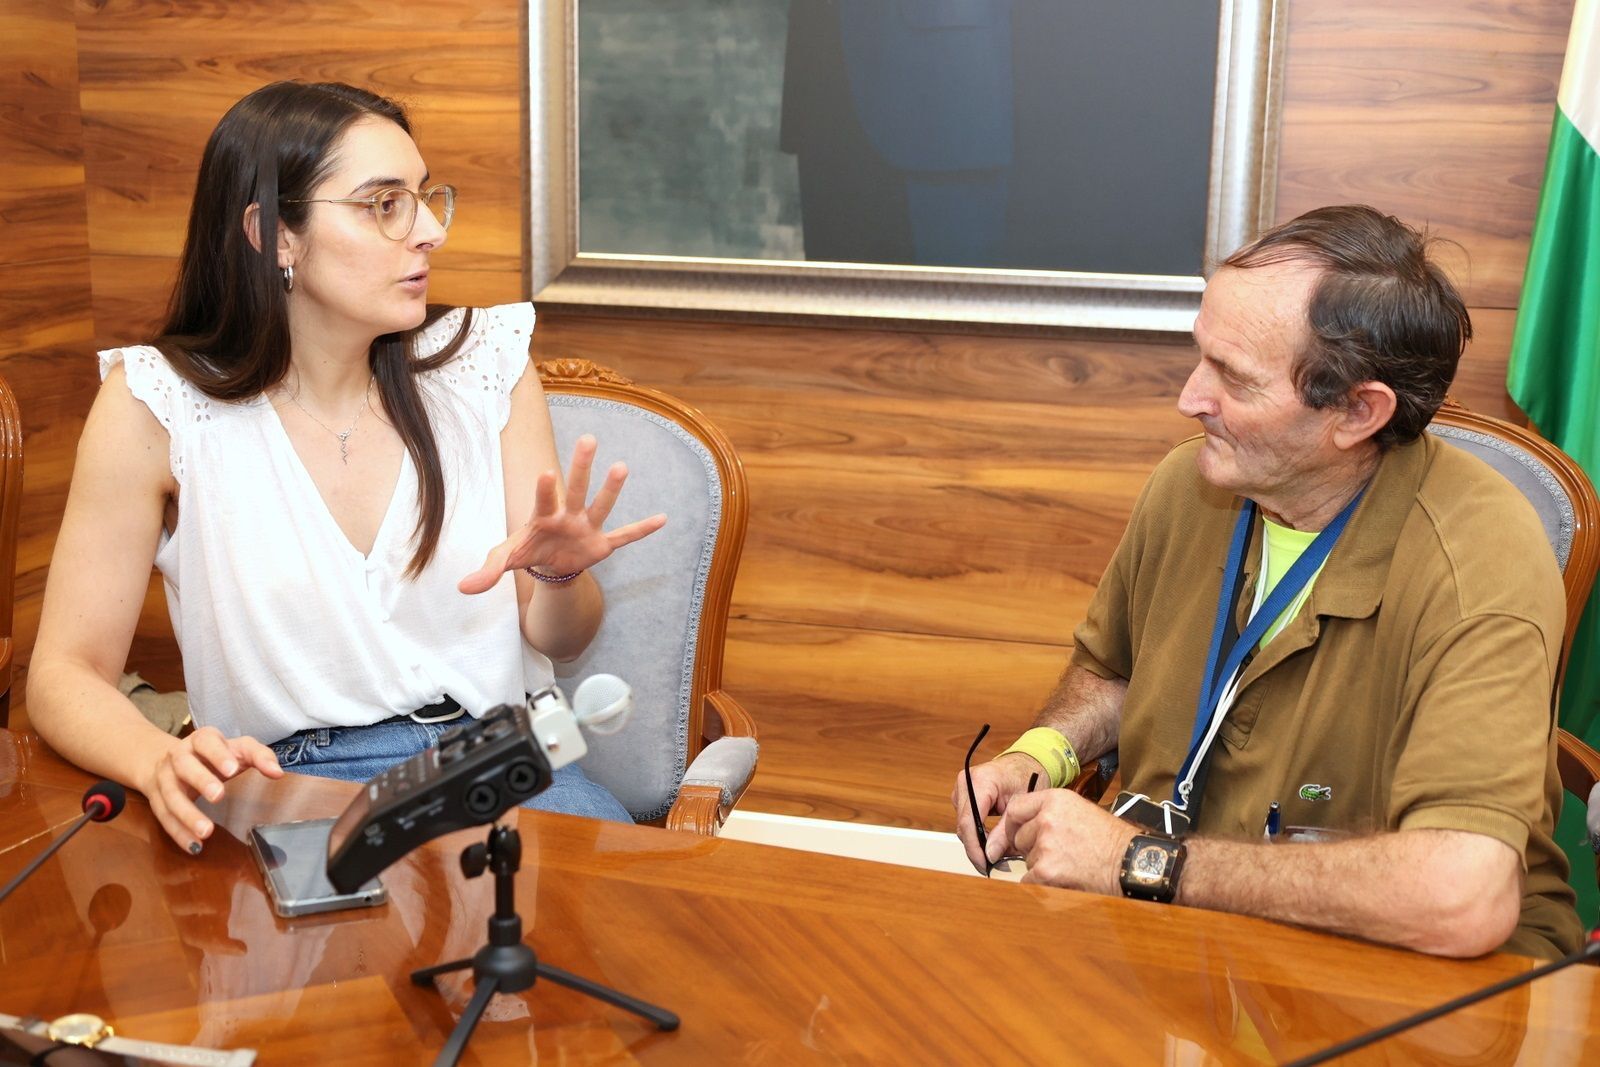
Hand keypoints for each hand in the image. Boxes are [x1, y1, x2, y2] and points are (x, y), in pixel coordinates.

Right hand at [137, 726, 283, 852]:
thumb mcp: (236, 749)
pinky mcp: (156, 800)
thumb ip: (259, 756)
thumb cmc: (212, 754)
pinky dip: (179, 833)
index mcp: (200, 740)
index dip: (218, 754)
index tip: (233, 769)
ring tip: (206, 831)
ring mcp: (164, 779)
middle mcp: (178, 756)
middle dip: (200, 780)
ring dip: (187, 815)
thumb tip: (278, 773)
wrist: (163, 759)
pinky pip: (164, 818)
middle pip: (185, 766)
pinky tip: (194, 846)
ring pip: (171, 796)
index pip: (207, 741)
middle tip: (218, 796)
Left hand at [459, 434, 666, 594]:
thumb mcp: (505, 560)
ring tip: (622, 466)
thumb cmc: (527, 552)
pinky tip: (662, 518)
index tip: (547, 472)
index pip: (543, 500)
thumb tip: (462, 588)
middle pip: (575, 489)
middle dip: (581, 467)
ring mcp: (587, 527)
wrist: (549, 565)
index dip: (545, 489)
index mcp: (543, 516)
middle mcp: (568, 515)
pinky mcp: (602, 544)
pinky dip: (643, 529)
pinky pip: (626, 536)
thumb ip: (488, 571)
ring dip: (611, 489)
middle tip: (588, 439)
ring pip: (601, 505)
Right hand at [951, 752, 1044, 871]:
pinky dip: (977, 832)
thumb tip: (990, 856)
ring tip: (996, 853)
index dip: (974, 847)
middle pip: (964, 825)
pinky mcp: (963, 795)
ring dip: (977, 841)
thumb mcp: (1021, 807)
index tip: (984, 865)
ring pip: (964, 825)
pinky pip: (966, 820)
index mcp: (981, 781)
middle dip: (976, 848)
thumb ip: (1004, 833)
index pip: (969, 821)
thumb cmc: (1027, 777)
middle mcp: (967, 782)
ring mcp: (962, 788)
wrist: (1026, 764)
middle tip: (992, 865)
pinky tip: (990, 840)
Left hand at [989, 788, 1137, 894]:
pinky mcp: (1046, 870)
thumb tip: (1025, 826)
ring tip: (1069, 864)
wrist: (1131, 861)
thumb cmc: (1111, 839)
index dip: (1012, 824)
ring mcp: (1045, 844)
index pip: (1015, 808)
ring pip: (1026, 859)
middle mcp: (1047, 818)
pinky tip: (1063, 879)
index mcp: (1055, 799)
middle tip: (1057, 853)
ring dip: (1041, 866)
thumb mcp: (1080, 810)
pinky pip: (1029, 880)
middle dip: (1031, 848)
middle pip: (1018, 837)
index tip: (1013, 833)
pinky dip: (1041, 884)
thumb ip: (1050, 813)